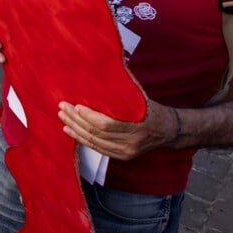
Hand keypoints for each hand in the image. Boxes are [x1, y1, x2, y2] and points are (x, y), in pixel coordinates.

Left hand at [57, 99, 174, 160]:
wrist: (169, 131)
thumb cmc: (154, 110)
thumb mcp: (142, 100)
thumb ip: (123, 93)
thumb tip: (102, 75)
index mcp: (138, 129)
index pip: (107, 125)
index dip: (89, 116)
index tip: (76, 105)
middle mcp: (131, 144)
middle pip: (97, 134)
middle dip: (76, 120)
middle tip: (63, 108)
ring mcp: (125, 153)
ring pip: (94, 142)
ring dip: (75, 130)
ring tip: (63, 118)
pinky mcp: (121, 157)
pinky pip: (97, 148)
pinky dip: (81, 139)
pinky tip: (71, 130)